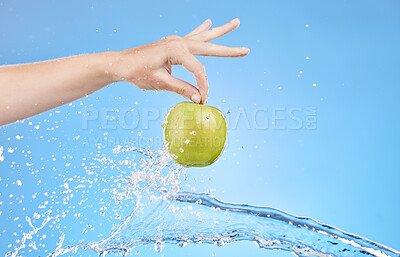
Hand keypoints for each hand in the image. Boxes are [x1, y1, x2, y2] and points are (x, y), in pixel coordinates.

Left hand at [111, 18, 248, 103]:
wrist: (121, 64)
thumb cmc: (137, 72)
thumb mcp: (159, 83)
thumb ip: (181, 89)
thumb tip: (199, 99)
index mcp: (175, 50)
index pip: (198, 69)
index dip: (203, 85)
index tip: (203, 98)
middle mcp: (178, 42)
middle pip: (208, 47)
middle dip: (228, 50)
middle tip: (246, 50)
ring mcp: (176, 41)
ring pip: (203, 37)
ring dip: (220, 31)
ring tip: (236, 22)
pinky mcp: (173, 44)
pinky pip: (192, 36)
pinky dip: (201, 30)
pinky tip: (208, 22)